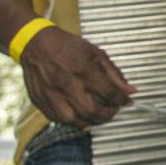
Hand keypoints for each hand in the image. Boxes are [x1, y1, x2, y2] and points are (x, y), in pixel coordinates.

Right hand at [19, 27, 134, 127]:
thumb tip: (130, 91)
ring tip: (97, 115)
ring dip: (89, 121)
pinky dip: (71, 120)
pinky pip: (56, 119)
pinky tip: (78, 114)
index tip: (126, 101)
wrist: (35, 43)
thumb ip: (114, 74)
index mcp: (83, 70)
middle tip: (112, 111)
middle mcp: (66, 84)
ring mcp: (50, 94)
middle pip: (91, 111)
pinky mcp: (39, 100)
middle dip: (107, 115)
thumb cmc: (66, 46)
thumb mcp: (96, 53)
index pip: (109, 93)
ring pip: (72, 120)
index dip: (122, 100)